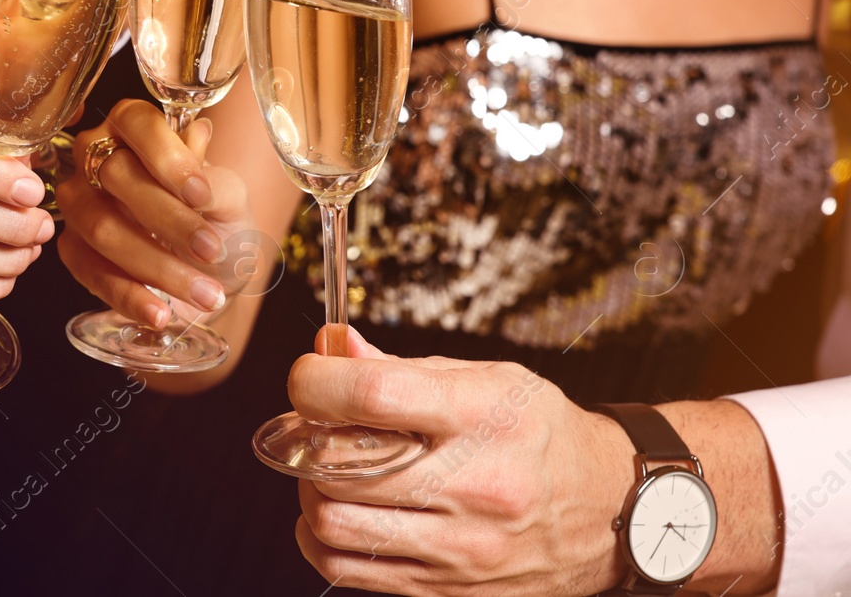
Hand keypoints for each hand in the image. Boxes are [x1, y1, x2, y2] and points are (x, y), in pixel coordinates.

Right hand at [56, 100, 266, 328]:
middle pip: (116, 176)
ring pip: (103, 228)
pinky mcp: (73, 250)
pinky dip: (130, 296)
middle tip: (211, 250)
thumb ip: (212, 174)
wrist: (214, 273)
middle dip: (169, 219)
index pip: (135, 122)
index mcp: (133, 127)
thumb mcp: (229, 198)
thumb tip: (196, 137)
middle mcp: (94, 157)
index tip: (201, 194)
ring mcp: (78, 204)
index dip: (166, 157)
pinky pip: (93, 273)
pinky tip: (161, 313)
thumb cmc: (218, 221)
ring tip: (204, 292)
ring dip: (158, 266)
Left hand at [288, 328, 629, 596]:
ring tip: (329, 472)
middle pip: (339, 467)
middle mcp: (476, 487)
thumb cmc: (541, 435)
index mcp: (483, 417)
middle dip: (307, 440)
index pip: (373, 395)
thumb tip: (330, 346)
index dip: (317, 382)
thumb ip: (400, 367)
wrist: (611, 510)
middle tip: (316, 427)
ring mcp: (462, 549)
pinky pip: (349, 571)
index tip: (309, 377)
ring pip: (334, 526)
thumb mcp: (487, 379)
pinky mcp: (450, 590)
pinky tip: (344, 513)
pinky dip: (324, 541)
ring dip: (311, 493)